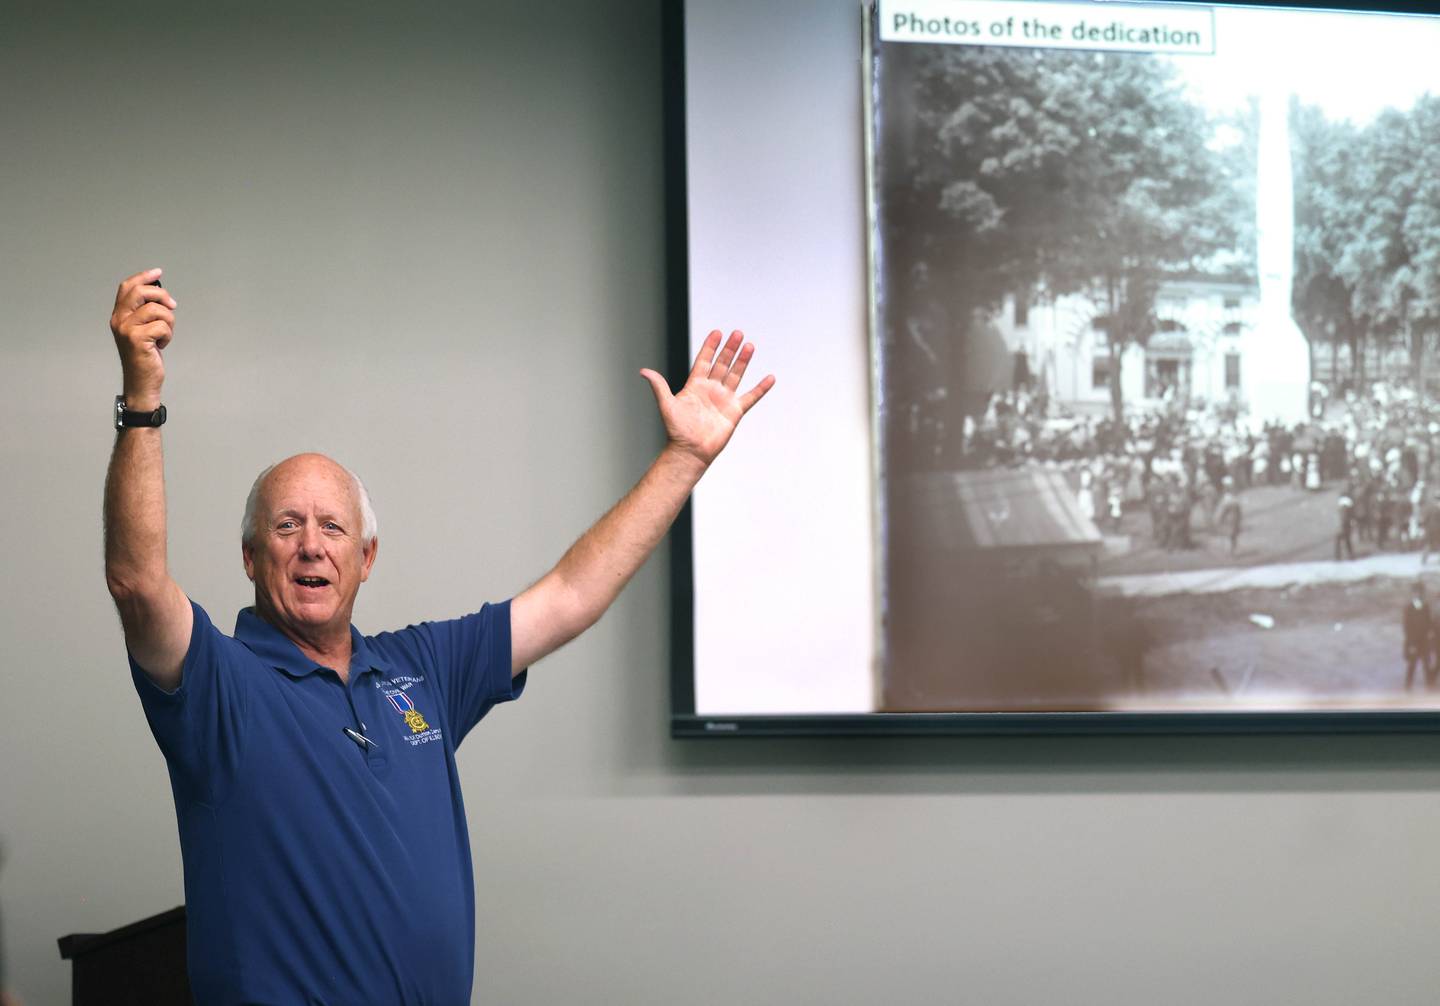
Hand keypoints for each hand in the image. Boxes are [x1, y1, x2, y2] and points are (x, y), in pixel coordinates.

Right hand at [110, 267, 176, 404]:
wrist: (141, 380)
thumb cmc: (145, 355)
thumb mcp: (141, 329)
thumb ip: (144, 312)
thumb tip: (160, 293)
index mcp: (118, 315)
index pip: (127, 287)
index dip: (143, 277)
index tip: (158, 272)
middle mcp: (119, 320)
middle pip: (142, 292)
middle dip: (162, 296)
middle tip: (172, 306)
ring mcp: (127, 329)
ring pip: (157, 310)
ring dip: (169, 322)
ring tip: (164, 335)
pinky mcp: (137, 339)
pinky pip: (163, 326)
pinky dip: (168, 335)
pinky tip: (161, 345)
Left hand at [640, 329, 774, 466]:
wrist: (690, 452)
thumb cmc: (677, 431)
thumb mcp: (666, 405)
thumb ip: (659, 386)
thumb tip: (644, 371)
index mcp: (695, 385)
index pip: (704, 361)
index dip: (710, 347)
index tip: (717, 332)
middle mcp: (711, 390)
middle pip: (722, 364)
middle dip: (729, 349)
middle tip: (737, 333)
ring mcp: (724, 399)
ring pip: (736, 375)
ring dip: (743, 361)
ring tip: (750, 345)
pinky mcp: (735, 411)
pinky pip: (751, 397)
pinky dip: (761, 388)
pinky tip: (770, 378)